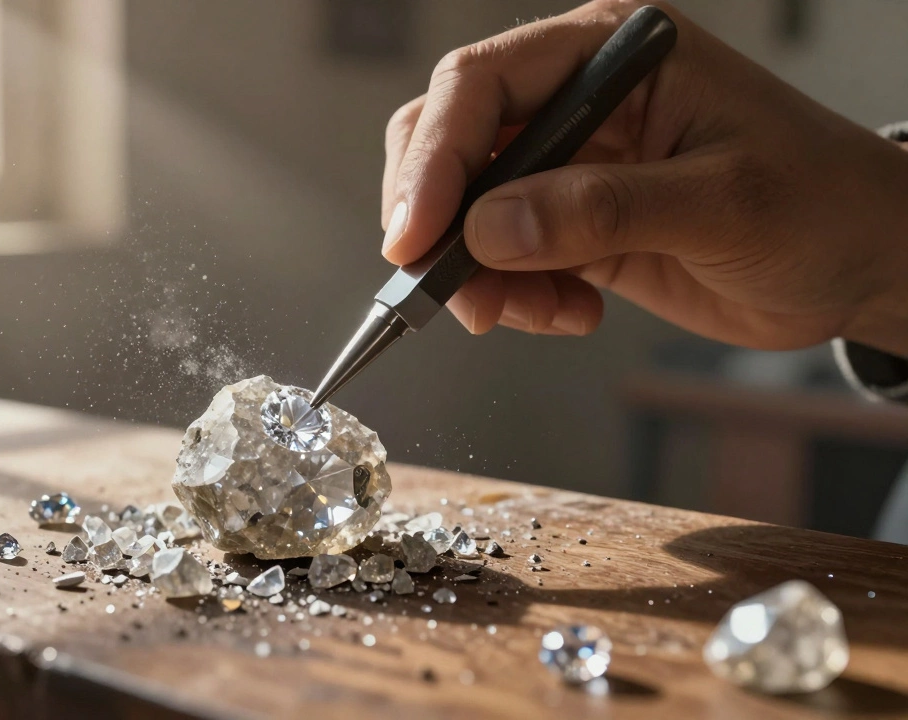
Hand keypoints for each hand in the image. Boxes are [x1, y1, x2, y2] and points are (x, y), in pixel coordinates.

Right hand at [381, 0, 907, 356]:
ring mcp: (570, 164)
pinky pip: (500, 257)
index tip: (415, 236)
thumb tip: (489, 229)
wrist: (862, 263)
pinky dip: (510, 296)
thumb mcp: (720, 202)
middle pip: (451, 139)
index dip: (435, 158)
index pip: (483, 84)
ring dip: (473, 271)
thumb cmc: (821, 205)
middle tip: (443, 285)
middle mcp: (578, 99)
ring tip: (529, 313)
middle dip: (437, 218)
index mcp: (612, 55)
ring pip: (464, 207)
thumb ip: (600, 211)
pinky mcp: (569, 224)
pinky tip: (568, 313)